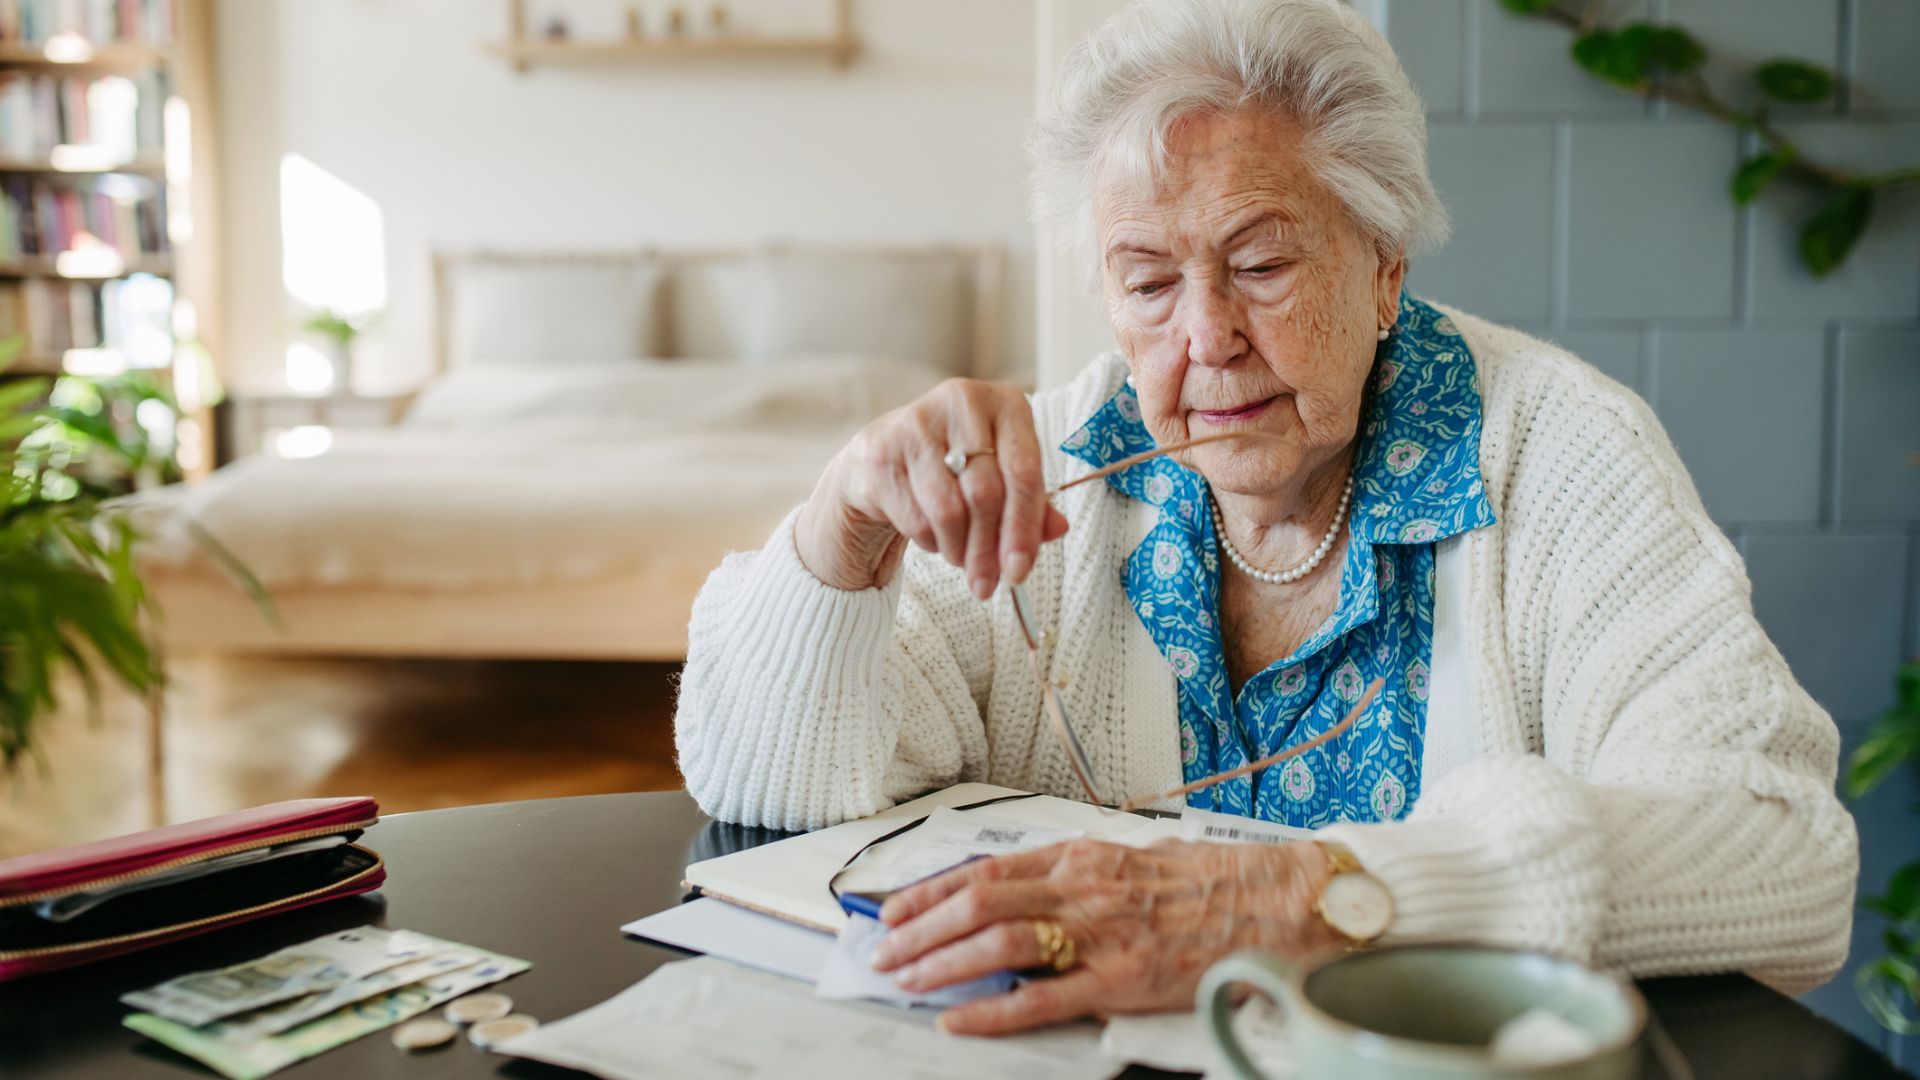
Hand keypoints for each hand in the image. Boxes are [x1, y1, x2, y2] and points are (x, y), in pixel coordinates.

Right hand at [794, 379, 1069, 595]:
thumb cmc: (956, 467)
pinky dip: (930, 541)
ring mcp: (916, 423)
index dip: (1024, 527)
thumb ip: (1033, 503)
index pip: (1023, 471)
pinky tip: (933, 535)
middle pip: (986, 494)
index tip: (1019, 571)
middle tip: (987, 584)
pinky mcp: (882, 452)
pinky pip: (915, 518)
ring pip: (949, 511)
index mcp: (1005, 403)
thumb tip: (1057, 529)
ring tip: (960, 557)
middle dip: (988, 550)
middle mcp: (962, 401)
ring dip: (958, 549)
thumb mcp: (1001, 476)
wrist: (884, 457)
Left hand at [869, 838, 1339, 1034]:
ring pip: (1000, 941)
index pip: (986, 868)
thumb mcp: (1137, 859)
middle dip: (921, 929)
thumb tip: (1027, 890)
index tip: (895, 909)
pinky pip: (1044, 998)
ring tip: (907, 980)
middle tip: (884, 951)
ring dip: (943, 963)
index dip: (931, 891)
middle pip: (979, 901)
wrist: (1283, 900)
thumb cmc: (1217, 881)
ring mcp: (1103, 934)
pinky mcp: (1124, 980)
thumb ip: (1081, 874)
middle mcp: (1085, 887)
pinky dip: (994, 1010)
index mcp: (1085, 855)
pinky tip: (961, 1020)